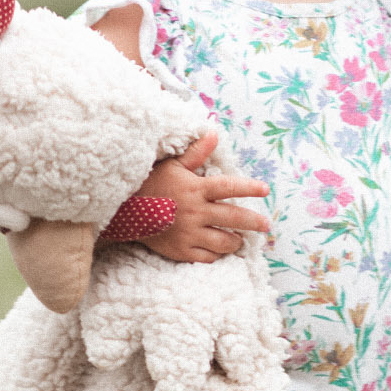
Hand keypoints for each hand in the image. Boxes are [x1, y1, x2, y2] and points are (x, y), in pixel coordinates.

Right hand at [138, 128, 269, 262]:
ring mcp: (189, 233)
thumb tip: (214, 133)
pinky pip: (207, 257)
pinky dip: (216, 254)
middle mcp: (196, 212)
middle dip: (254, 222)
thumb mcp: (173, 165)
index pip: (230, 187)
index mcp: (196, 189)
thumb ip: (196, 153)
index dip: (250, 188)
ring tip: (240, 239)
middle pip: (234, 218)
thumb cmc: (151, 185)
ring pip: (223, 242)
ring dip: (236, 241)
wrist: (125, 212)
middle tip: (266, 225)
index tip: (265, 190)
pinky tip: (219, 250)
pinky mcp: (181, 251)